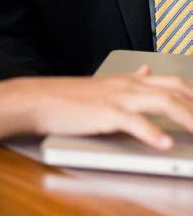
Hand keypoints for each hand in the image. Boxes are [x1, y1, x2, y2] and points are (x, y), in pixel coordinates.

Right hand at [16, 66, 192, 147]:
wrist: (37, 99)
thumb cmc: (68, 97)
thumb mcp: (103, 84)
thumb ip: (130, 79)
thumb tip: (147, 70)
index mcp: (129, 81)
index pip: (175, 83)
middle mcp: (128, 86)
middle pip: (176, 91)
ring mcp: (117, 98)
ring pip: (163, 102)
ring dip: (189, 118)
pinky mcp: (103, 113)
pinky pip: (133, 122)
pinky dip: (152, 133)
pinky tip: (164, 145)